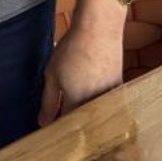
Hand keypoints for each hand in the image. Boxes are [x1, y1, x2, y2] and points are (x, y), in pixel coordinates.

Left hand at [37, 5, 124, 125]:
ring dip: (87, 116)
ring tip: (77, 106)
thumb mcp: (52, 74)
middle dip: (74, 126)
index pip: (67, 127)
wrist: (99, 29)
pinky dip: (100, 106)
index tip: (50, 131)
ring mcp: (109, 97)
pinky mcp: (118, 88)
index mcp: (77, 103)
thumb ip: (49, 101)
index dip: (58, 130)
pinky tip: (92, 96)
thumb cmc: (73, 49)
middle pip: (84, 125)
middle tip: (63, 119)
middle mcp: (96, 104)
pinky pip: (108, 105)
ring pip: (97, 116)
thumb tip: (43, 122)